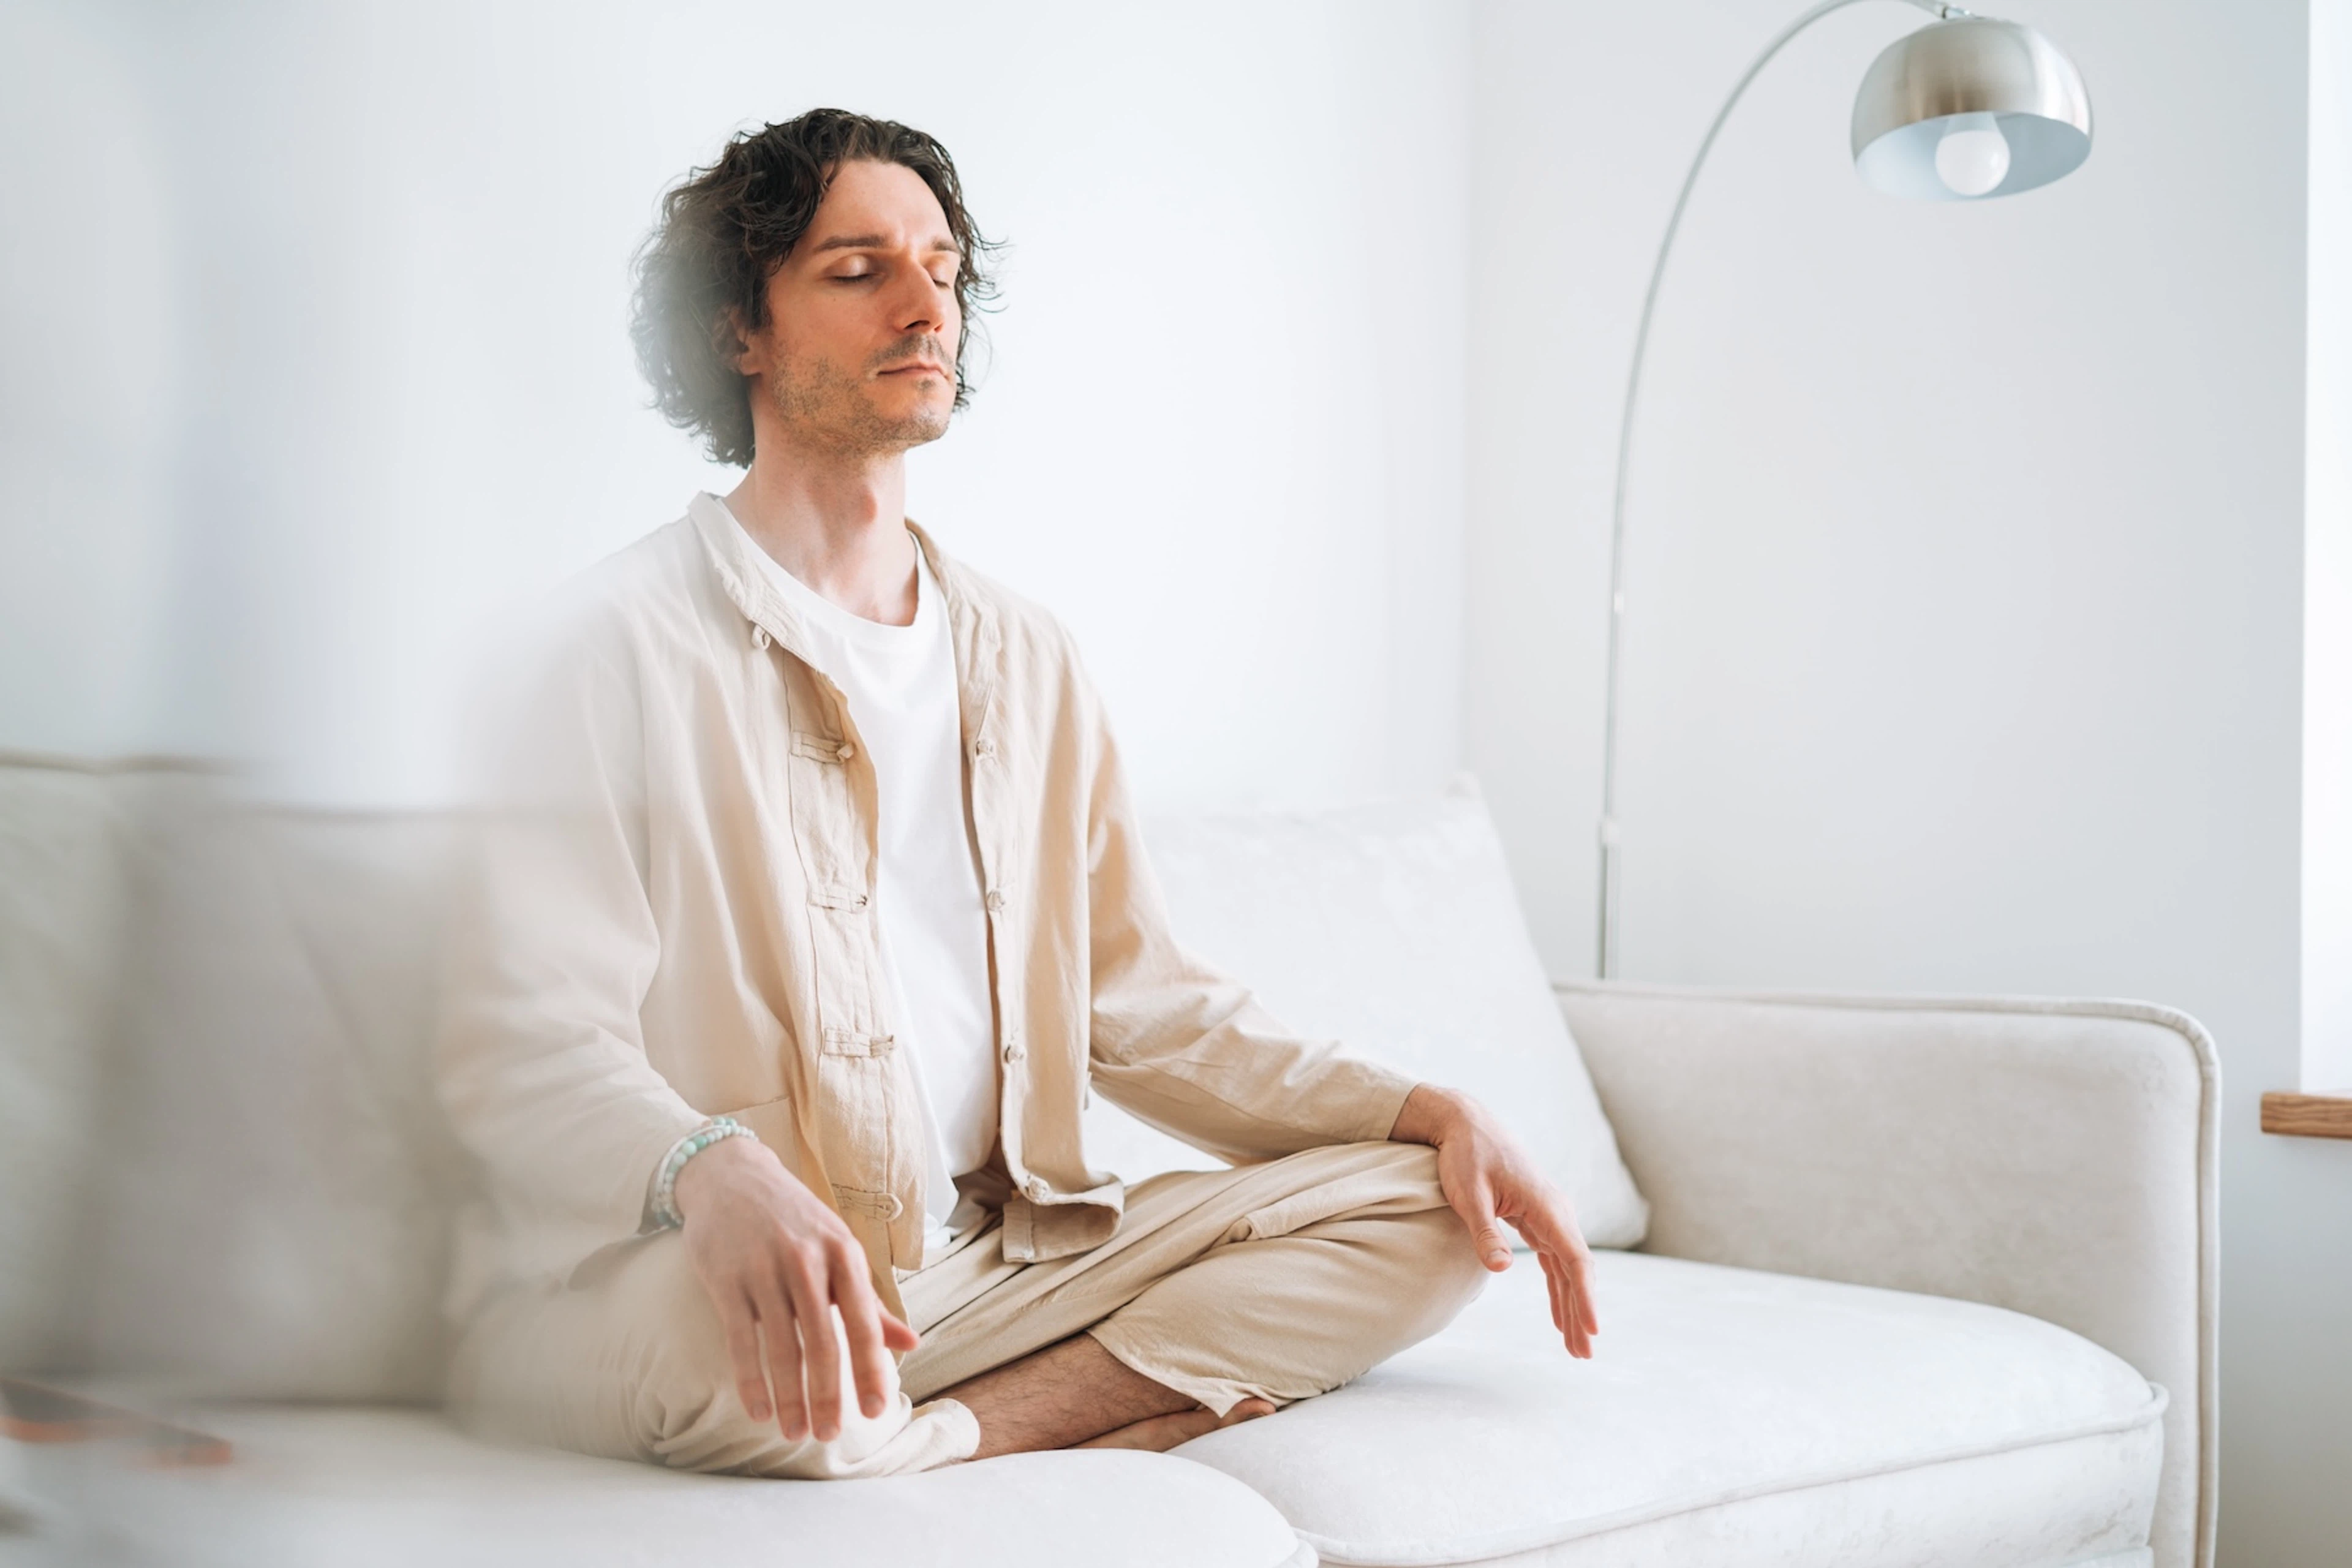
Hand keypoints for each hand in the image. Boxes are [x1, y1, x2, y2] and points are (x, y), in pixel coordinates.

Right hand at [671, 1135, 920, 1440]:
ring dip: (790, 1397)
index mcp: (843, 1254)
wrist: (732, 1176)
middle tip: (830, 1435)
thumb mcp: (838, 1249)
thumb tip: (911, 1343)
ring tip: (795, 1432)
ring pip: (782, 1347)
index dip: (870, 1369)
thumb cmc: (794, 1220)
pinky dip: (751, 1380)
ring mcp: (764, 1269)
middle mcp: (807, 1260)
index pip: (864, 1321)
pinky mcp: (726, 1278)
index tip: (877, 1410)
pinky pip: (741, 1339)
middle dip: (828, 1394)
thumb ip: (871, 1302)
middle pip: (823, 1341)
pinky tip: (759, 1411)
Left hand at [1390, 1084, 1598, 1358]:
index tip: (1592, 1328)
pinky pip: (1554, 1261)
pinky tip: (1560, 1316)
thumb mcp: (1469, 1193)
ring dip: (1572, 1306)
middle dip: (1581, 1312)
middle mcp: (1556, 1212)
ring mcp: (1549, 1217)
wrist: (1467, 1125)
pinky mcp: (1538, 1220)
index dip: (1585, 1297)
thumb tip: (1501, 1269)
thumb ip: (1485, 1231)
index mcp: (1546, 1206)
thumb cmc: (1466, 1156)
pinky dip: (1559, 1288)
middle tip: (1583, 1354)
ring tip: (1575, 1347)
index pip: (1575, 1260)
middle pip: (1577, 1271)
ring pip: (1567, 1270)